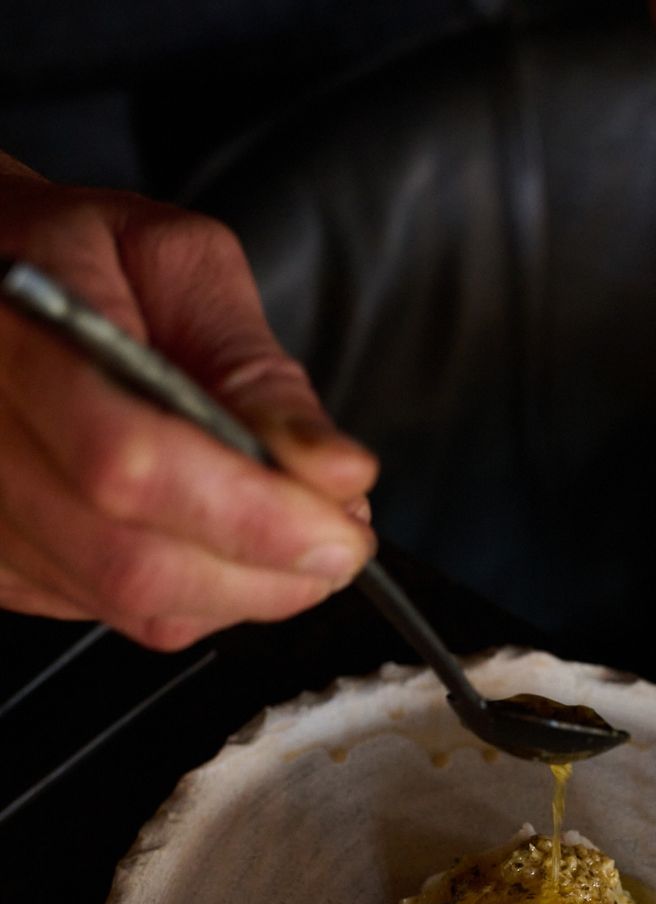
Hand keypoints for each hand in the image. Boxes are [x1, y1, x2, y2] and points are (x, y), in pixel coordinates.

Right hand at [0, 154, 376, 649]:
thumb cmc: (73, 259)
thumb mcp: (179, 267)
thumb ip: (257, 371)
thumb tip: (335, 472)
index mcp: (19, 334)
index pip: (132, 465)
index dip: (253, 517)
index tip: (344, 528)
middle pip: (133, 562)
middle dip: (270, 572)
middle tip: (341, 542)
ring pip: (129, 604)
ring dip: (245, 592)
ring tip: (298, 539)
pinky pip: (114, 614)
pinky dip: (197, 596)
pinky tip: (223, 547)